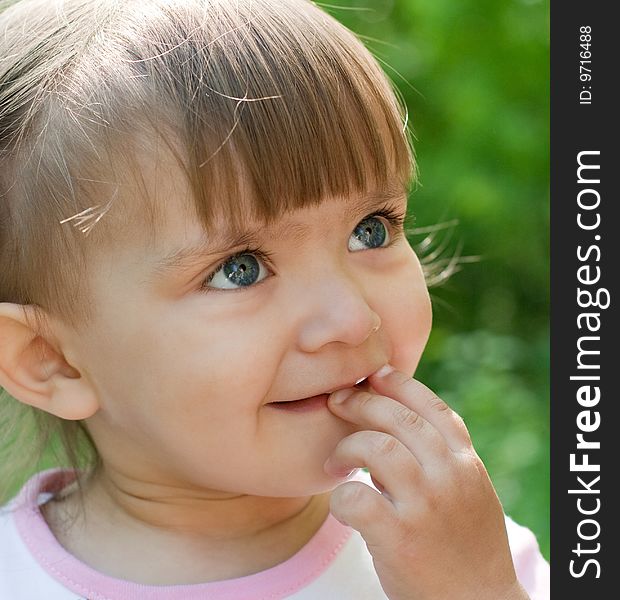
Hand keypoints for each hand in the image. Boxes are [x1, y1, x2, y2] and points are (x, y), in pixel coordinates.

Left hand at [323, 365, 529, 599]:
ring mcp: (426, 507)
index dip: (399, 383)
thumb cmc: (465, 546)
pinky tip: (343, 503)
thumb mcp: (468, 492)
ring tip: (337, 462)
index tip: (373, 375)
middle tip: (336, 402)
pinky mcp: (400, 540)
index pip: (432, 407)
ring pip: (377, 448)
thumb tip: (390, 422)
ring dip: (347, 447)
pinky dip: (340, 496)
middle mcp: (450, 477)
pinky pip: (356, 498)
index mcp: (466, 463)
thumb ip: (439, 456)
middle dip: (361, 403)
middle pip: (398, 418)